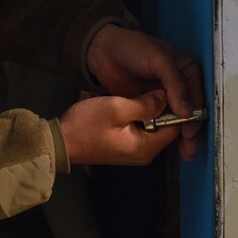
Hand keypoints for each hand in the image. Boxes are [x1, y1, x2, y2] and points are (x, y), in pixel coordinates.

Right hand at [58, 90, 179, 165]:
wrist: (60, 142)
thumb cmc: (85, 126)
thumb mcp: (117, 108)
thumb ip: (146, 103)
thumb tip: (168, 96)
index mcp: (147, 147)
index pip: (177, 127)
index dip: (178, 106)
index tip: (171, 86)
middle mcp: (145, 153)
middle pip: (168, 127)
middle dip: (166, 107)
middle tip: (158, 85)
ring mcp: (135, 151)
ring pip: (155, 126)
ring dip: (153, 109)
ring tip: (148, 89)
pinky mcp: (126, 146)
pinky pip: (143, 129)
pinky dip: (142, 115)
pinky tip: (135, 100)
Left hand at [85, 24, 203, 160]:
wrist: (103, 49)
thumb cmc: (132, 47)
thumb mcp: (159, 61)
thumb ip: (175, 85)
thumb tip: (188, 112)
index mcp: (188, 70)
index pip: (198, 96)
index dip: (196, 115)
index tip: (190, 131)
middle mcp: (180, 84)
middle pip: (190, 111)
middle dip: (191, 130)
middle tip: (188, 148)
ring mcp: (165, 96)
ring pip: (176, 118)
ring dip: (179, 134)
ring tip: (182, 152)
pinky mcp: (150, 104)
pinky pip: (160, 120)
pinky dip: (164, 131)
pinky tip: (167, 144)